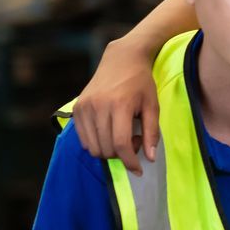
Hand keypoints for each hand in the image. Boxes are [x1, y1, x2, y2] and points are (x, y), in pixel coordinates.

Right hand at [73, 43, 160, 174]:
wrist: (122, 60)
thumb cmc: (141, 83)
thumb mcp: (153, 106)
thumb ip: (152, 133)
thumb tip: (150, 158)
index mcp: (119, 105)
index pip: (121, 143)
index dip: (130, 161)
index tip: (138, 170)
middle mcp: (97, 106)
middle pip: (106, 148)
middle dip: (122, 154)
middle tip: (135, 140)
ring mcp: (84, 107)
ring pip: (93, 147)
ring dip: (109, 150)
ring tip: (123, 134)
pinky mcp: (76, 108)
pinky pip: (83, 139)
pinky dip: (97, 143)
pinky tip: (110, 131)